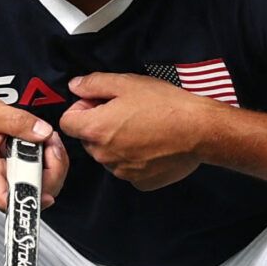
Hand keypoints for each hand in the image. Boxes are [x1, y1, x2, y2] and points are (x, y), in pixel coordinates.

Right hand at [0, 97, 68, 208]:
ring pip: (41, 185)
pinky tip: (44, 142)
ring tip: (48, 139)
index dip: (30, 200)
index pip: (8, 200)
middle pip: (33, 194)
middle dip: (53, 170)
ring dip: (53, 163)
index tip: (45, 189)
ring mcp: (10, 178)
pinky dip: (48, 158)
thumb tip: (42, 132)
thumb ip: (17, 121)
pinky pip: (38, 173)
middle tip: (51, 143)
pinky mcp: (17, 171)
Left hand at [58, 71, 209, 190]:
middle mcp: (104, 155)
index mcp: (96, 129)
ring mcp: (122, 172)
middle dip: (100, 125)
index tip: (100, 102)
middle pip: (88, 139)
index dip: (81, 108)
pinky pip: (127, 168)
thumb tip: (75, 86)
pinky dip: (134, 157)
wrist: (199, 131)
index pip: (67, 122)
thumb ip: (94, 83)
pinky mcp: (140, 182)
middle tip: (126, 111)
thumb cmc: (164, 105)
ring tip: (143, 126)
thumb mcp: (126, 83)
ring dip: (117, 142)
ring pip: (108, 154)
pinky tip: (152, 143)